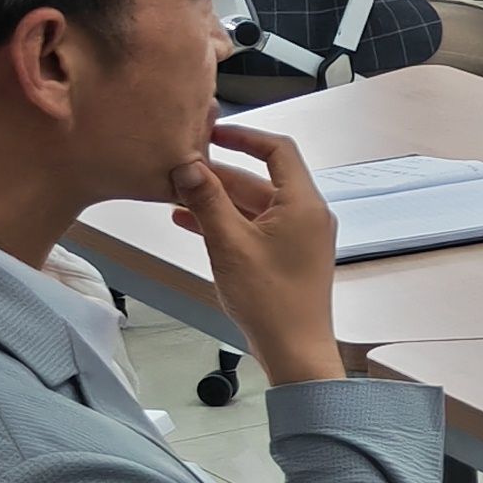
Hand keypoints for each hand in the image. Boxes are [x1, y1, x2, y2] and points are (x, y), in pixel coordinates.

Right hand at [170, 122, 346, 387]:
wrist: (294, 349)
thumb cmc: (272, 302)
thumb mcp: (229, 244)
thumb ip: (207, 201)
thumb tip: (188, 166)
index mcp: (303, 204)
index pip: (278, 150)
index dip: (244, 136)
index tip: (212, 133)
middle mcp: (307, 215)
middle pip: (259, 179)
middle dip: (218, 173)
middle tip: (180, 168)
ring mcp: (298, 236)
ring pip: (253, 205)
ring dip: (216, 199)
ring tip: (175, 194)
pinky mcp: (287, 255)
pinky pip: (254, 227)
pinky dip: (225, 221)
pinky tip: (189, 221)